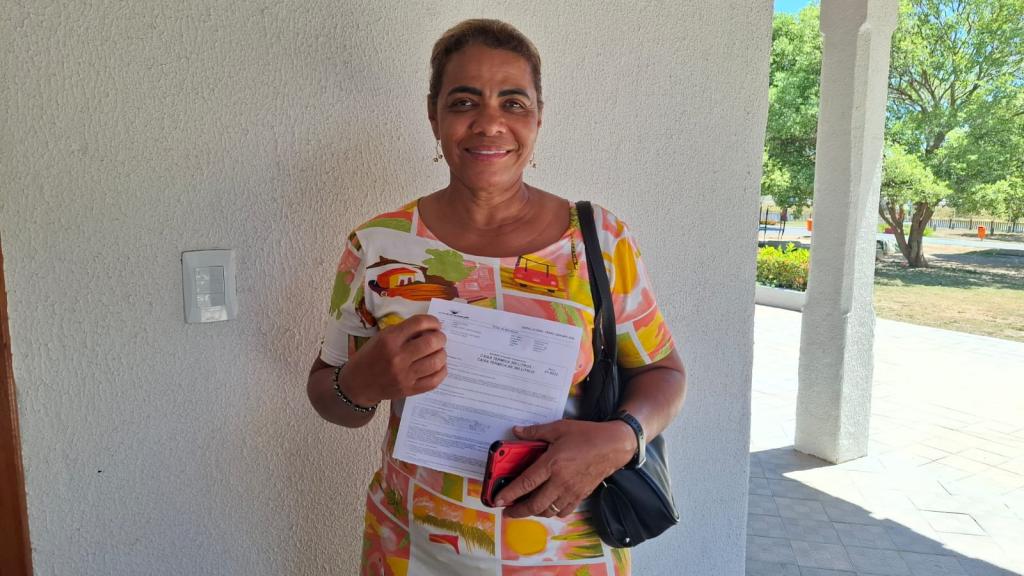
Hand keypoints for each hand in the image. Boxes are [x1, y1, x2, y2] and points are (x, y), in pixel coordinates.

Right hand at [340, 314, 446, 404]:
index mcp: (389, 339)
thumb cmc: (370, 356)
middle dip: (441, 338)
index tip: (435, 324)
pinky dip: (441, 371)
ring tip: (438, 352)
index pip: (419, 323)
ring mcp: (405, 375)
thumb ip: (404, 331)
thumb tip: (430, 329)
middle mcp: (398, 357)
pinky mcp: (409, 390)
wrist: (357, 384)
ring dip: (442, 354)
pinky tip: (438, 366)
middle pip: (432, 342)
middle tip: (439, 338)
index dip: (433, 321)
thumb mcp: (381, 337)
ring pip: (437, 361)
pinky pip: (434, 380)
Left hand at [494, 419, 636, 518]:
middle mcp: (561, 481)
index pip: (526, 483)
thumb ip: (535, 432)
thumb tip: (516, 431)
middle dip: (518, 511)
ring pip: (548, 511)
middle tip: (508, 511)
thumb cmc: (587, 435)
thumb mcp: (559, 428)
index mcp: (553, 463)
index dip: (510, 493)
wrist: (614, 445)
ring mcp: (571, 491)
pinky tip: (547, 507)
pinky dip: (552, 512)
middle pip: (535, 505)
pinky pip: (563, 511)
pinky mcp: (581, 495)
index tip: (498, 500)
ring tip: (525, 508)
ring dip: (534, 513)